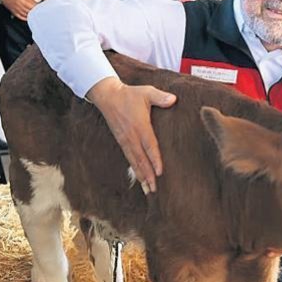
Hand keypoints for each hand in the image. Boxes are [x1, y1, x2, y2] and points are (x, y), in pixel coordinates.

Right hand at [0, 0, 35, 20]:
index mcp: (21, 1)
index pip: (29, 6)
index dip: (34, 8)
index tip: (39, 8)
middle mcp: (19, 7)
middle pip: (28, 11)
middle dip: (33, 12)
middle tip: (38, 12)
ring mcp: (16, 10)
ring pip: (25, 14)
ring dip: (30, 15)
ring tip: (35, 15)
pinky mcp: (14, 12)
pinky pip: (20, 17)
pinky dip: (24, 18)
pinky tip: (28, 18)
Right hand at [87, 77, 176, 193]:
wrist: (107, 95)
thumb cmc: (129, 94)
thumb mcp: (146, 92)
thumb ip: (160, 97)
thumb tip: (174, 99)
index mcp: (140, 125)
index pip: (149, 146)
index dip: (154, 159)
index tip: (159, 172)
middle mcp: (132, 136)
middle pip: (141, 159)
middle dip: (148, 175)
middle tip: (154, 189)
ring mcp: (125, 140)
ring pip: (134, 161)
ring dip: (141, 175)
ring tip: (147, 189)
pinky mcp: (121, 141)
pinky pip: (128, 157)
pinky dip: (134, 169)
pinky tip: (139, 178)